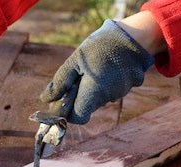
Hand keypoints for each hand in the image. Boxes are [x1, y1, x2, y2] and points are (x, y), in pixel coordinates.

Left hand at [40, 19, 154, 123]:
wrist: (134, 34)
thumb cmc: (101, 46)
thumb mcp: (75, 60)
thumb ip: (60, 82)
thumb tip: (46, 100)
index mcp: (93, 92)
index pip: (78, 117)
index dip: (68, 112)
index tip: (64, 99)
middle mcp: (108, 97)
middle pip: (86, 107)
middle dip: (78, 97)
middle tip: (77, 76)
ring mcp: (120, 92)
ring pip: (98, 99)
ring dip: (91, 89)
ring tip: (94, 68)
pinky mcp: (128, 86)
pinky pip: (111, 90)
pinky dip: (105, 83)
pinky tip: (106, 67)